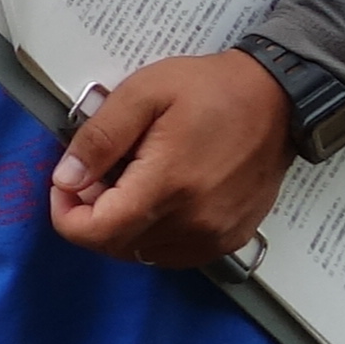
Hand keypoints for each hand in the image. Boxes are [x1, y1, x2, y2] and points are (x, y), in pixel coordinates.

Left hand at [48, 50, 292, 268]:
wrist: (279, 99)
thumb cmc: (209, 89)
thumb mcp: (142, 94)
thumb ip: (99, 138)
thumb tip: (66, 180)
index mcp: (168, 186)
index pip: (97, 233)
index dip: (66, 215)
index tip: (65, 185)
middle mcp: (195, 222)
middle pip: (116, 246)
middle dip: (91, 217)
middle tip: (96, 177)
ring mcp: (217, 235)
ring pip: (144, 253)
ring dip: (123, 227)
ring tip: (129, 183)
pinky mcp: (233, 237)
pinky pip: (175, 253)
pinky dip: (154, 235)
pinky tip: (157, 200)